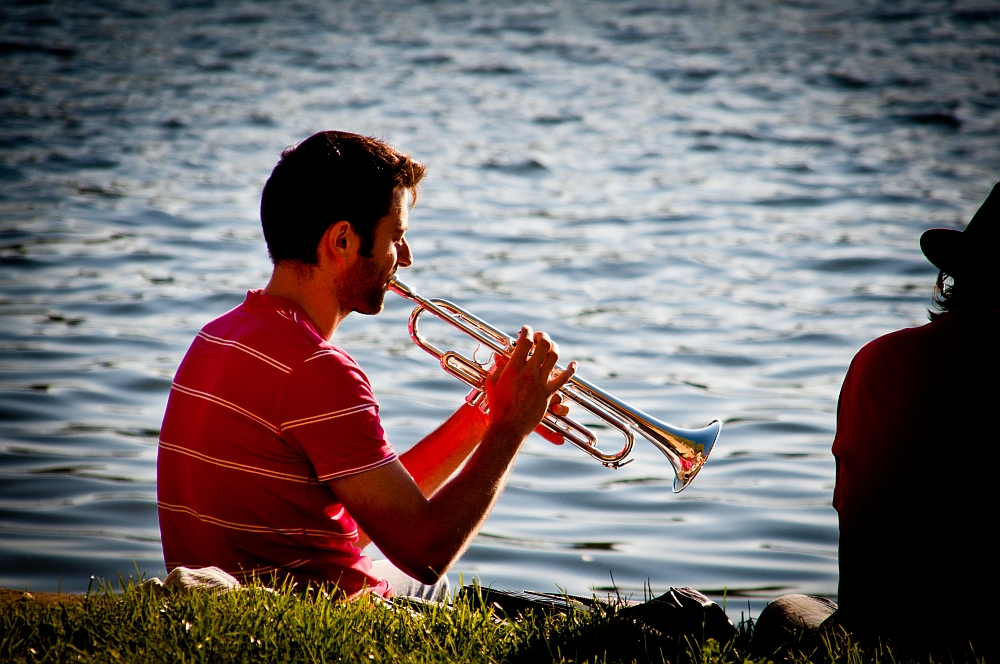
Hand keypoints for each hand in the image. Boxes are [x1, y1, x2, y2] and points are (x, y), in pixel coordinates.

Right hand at [484, 326, 575, 442]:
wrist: (508, 426)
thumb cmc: (497, 406)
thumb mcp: (491, 383)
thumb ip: (497, 368)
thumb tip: (500, 359)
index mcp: (513, 368)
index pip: (524, 342)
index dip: (526, 331)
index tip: (525, 330)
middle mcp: (529, 372)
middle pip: (542, 344)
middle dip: (541, 336)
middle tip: (538, 336)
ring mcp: (540, 382)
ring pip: (554, 356)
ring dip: (553, 347)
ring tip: (550, 346)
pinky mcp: (548, 393)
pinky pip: (564, 378)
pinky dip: (570, 370)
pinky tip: (573, 364)